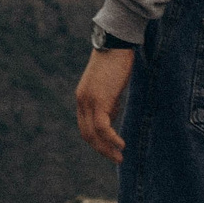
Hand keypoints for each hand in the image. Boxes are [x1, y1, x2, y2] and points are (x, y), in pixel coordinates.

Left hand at [75, 46, 136, 162]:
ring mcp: (88, 101)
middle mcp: (82, 100)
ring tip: (120, 157)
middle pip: (87, 134)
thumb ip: (109, 102)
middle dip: (101, 149)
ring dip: (106, 148)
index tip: (110, 149)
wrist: (116, 43)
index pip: (85, 126)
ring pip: (93, 134)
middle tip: (116, 158)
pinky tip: (121, 145)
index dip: (97, 141)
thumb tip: (112, 117)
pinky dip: (111, 139)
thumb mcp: (111, 85)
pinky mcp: (99, 100)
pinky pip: (102, 127)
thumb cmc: (116, 61)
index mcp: (83, 97)